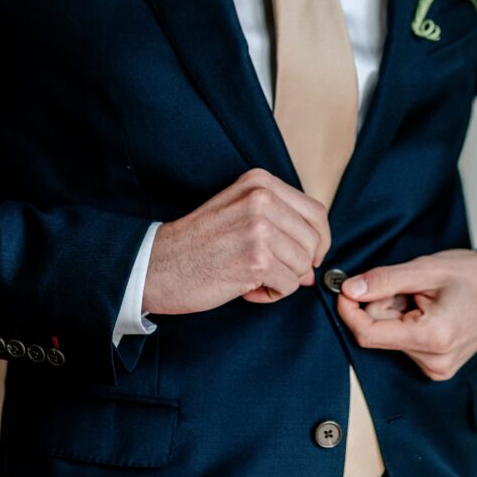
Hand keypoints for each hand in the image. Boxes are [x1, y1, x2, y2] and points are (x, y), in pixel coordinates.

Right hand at [143, 169, 329, 314]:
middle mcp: (262, 198)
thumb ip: (280, 225)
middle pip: (313, 240)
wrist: (156, 264)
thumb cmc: (198, 244)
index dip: (319, 240)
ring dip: (283, 281)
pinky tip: (246, 288)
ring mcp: (259, 227)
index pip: (316, 212)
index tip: (309, 257)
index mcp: (260, 182)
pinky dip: (271, 294)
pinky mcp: (255, 258)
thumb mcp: (240, 213)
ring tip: (253, 278)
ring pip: (303, 265)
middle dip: (299, 264)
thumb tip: (316, 261)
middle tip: (272, 273)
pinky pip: (288, 285)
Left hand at [337, 249, 476, 380]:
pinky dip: (408, 322)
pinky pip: (405, 342)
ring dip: (397, 312)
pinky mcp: (438, 367)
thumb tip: (349, 289)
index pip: (368, 334)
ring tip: (426, 297)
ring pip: (391, 336)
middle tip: (410, 285)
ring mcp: (437, 368)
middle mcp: (434, 362)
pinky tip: (429, 309)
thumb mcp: (428, 269)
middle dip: (384, 304)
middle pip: (379, 333)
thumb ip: (385, 280)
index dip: (350, 310)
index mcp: (433, 339)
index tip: (344, 288)